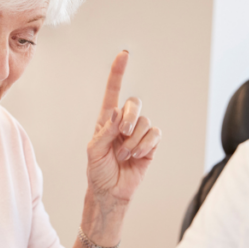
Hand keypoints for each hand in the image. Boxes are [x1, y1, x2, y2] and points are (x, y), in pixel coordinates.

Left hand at [87, 51, 161, 204]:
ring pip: (145, 122)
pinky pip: (154, 134)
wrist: (110, 192)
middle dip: (130, 117)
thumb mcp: (94, 150)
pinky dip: (145, 145)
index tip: (124, 55)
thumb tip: (117, 112)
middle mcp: (124, 123)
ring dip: (134, 141)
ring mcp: (138, 134)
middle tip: (123, 133)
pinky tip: (136, 156)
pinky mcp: (150, 145)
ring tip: (124, 155)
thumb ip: (106, 130)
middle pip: (134, 103)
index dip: (118, 74)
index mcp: (107, 120)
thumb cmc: (98, 171)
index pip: (113, 92)